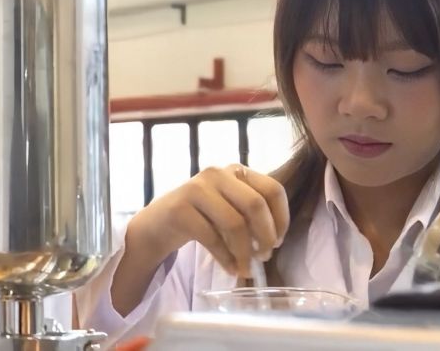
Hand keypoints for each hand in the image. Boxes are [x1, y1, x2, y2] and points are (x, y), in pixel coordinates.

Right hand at [128, 165, 289, 279]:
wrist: (157, 224)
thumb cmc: (200, 218)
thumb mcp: (229, 208)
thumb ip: (251, 214)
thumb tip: (275, 239)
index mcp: (235, 171)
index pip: (272, 189)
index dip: (281, 218)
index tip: (278, 241)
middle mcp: (217, 173)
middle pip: (255, 204)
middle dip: (265, 236)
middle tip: (264, 257)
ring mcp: (196, 188)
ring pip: (235, 223)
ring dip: (244, 252)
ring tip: (245, 268)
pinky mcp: (180, 209)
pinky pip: (212, 238)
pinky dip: (225, 258)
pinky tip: (229, 268)